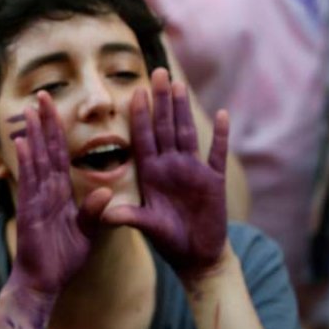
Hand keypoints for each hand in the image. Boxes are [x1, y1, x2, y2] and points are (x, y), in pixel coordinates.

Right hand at [11, 92, 111, 297]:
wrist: (45, 282)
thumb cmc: (63, 259)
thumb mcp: (86, 234)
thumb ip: (94, 212)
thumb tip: (107, 192)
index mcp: (61, 193)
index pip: (60, 156)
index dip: (59, 132)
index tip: (56, 110)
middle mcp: (46, 191)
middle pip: (47, 150)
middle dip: (45, 123)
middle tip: (42, 96)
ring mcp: (36, 199)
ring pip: (37, 160)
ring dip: (35, 135)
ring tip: (32, 111)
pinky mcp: (30, 210)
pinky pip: (29, 182)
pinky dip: (27, 162)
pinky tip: (24, 143)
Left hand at [102, 68, 228, 283]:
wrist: (196, 256)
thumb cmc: (168, 240)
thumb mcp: (146, 227)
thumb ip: (128, 217)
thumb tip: (105, 215)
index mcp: (152, 172)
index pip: (144, 137)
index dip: (140, 114)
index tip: (136, 90)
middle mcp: (171, 166)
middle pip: (165, 126)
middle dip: (161, 100)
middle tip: (157, 71)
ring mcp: (193, 170)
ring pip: (187, 132)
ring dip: (184, 109)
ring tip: (179, 84)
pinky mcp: (214, 181)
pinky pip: (218, 154)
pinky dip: (221, 136)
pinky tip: (223, 114)